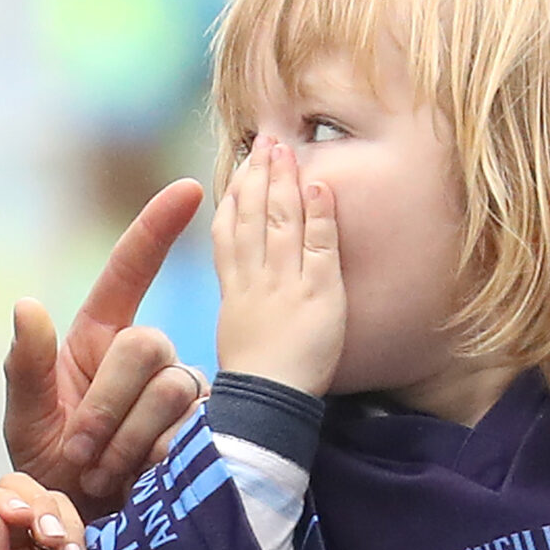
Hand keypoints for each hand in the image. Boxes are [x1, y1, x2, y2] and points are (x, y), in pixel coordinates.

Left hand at [5, 179, 206, 513]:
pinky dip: (153, 460)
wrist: (83, 530)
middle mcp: (145, 356)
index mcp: (98, 338)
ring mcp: (179, 392)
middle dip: (108, 403)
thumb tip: (28, 304)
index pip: (130, 271)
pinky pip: (190, 429)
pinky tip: (136, 481)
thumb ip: (27, 366)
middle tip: (82, 451)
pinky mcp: (204, 431)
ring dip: (128, 438)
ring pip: (171, 388)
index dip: (157, 229)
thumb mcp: (27, 420)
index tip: (190, 189)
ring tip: (104, 471)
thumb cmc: (50, 471)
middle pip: (145, 344)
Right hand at [213, 135, 344, 394]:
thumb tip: (242, 276)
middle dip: (259, 176)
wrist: (268, 407)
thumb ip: (240, 299)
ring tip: (288, 150)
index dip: (235, 197)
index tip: (241, 169)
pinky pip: (319, 246)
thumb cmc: (257, 382)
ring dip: (285, 182)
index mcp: (233, 290)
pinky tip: (320, 187)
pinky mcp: (319, 294)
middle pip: (254, 217)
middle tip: (266, 142)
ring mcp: (286, 284)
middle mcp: (256, 280)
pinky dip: (319, 215)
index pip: (229, 233)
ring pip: (282, 222)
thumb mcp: (236, 332)